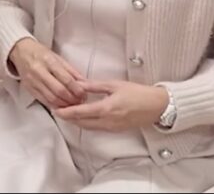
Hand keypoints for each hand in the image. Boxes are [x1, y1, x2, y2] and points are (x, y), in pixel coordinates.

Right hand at [7, 37, 86, 107]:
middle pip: (59, 91)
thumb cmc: (40, 53)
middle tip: (80, 101)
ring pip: (51, 98)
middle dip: (72, 99)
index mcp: (49, 61)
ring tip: (72, 104)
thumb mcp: (57, 57)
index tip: (83, 94)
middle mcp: (39, 71)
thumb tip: (84, 83)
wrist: (20, 51)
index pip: (66, 79)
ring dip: (64, 104)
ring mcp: (33, 81)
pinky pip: (43, 101)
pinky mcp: (28, 88)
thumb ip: (71, 71)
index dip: (77, 89)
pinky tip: (61, 105)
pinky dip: (54, 105)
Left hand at [54, 80, 168, 130]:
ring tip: (67, 113)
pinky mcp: (116, 130)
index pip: (80, 113)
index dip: (66, 112)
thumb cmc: (139, 93)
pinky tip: (84, 116)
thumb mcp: (114, 85)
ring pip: (88, 127)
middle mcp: (107, 121)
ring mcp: (112, 127)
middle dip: (68, 118)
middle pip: (81, 123)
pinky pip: (97, 128)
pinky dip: (87, 123)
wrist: (157, 106)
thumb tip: (79, 84)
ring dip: (77, 121)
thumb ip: (94, 86)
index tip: (56, 110)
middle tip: (58, 111)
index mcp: (106, 109)